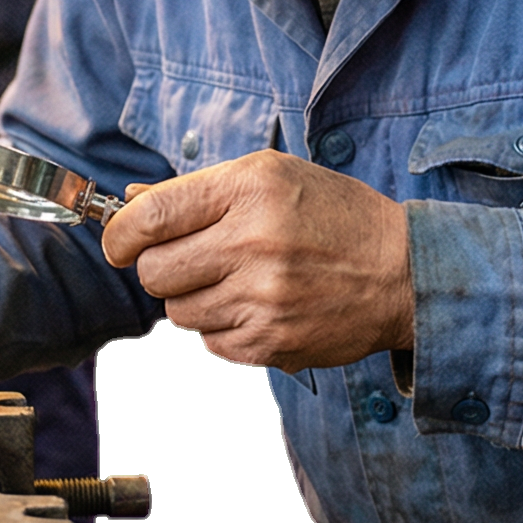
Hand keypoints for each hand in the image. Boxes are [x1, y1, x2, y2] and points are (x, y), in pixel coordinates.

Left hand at [100, 149, 412, 372]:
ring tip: (234, 283)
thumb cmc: (331, 216)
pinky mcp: (272, 343)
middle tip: (191, 262)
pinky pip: (209, 344)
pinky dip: (222, 329)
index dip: (120, 234)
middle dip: (161, 269)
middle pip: (154, 273)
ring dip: (193, 301)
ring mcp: (263, 298)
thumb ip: (196, 190)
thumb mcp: (270, 178)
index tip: (120, 243)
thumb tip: (127, 202)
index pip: (150, 217)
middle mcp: (253, 242)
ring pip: (177, 314)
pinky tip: (256, 308)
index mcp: (249, 190)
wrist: (402, 272)